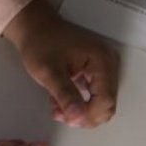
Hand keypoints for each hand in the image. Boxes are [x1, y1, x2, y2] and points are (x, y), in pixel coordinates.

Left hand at [3, 0, 119, 128]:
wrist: (35, 27)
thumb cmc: (41, 43)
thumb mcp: (48, 71)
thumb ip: (65, 95)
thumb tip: (78, 118)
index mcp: (101, 61)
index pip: (106, 100)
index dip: (89, 115)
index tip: (67, 118)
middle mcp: (109, 65)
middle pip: (108, 104)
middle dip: (84, 115)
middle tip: (60, 115)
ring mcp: (106, 69)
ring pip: (102, 103)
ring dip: (81, 111)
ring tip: (57, 108)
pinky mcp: (99, 73)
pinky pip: (96, 96)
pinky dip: (80, 103)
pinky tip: (62, 101)